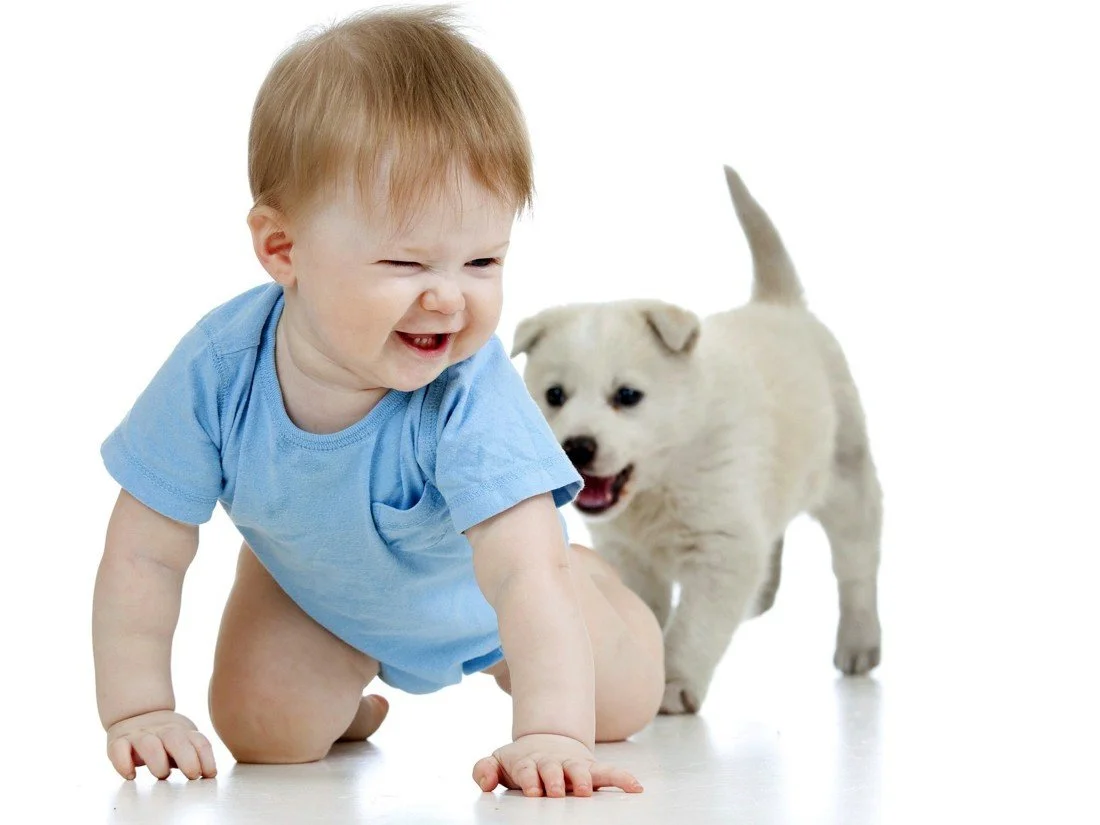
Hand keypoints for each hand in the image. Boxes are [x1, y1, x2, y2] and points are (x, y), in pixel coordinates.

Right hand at [106, 710, 216, 779]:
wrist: (137, 712)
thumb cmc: (167, 739)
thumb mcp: (185, 742)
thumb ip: (195, 756)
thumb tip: (210, 775)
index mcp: (183, 732)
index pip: (199, 742)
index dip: (207, 759)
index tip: (210, 775)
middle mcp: (162, 731)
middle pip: (176, 740)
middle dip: (188, 759)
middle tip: (193, 775)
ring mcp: (140, 735)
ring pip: (149, 745)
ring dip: (158, 762)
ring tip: (163, 775)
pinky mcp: (118, 742)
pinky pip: (118, 750)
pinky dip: (123, 764)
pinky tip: (131, 775)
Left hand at [472, 733, 641, 796]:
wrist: (546, 743)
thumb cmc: (521, 762)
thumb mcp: (498, 761)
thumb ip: (484, 769)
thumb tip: (485, 782)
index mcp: (528, 763)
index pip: (526, 770)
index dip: (529, 778)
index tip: (532, 790)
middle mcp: (552, 763)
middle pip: (552, 769)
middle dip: (554, 780)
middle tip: (555, 792)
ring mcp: (572, 766)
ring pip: (579, 770)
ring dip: (582, 779)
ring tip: (585, 791)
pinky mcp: (590, 770)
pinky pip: (608, 772)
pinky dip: (621, 778)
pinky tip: (635, 787)